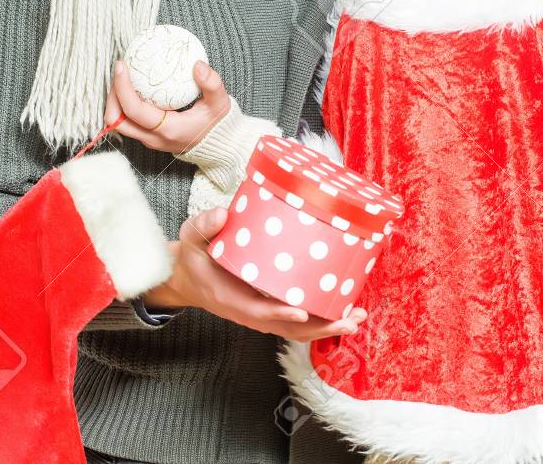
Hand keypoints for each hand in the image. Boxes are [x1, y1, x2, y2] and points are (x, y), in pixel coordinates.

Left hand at [105, 59, 230, 154]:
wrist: (218, 145)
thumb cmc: (217, 123)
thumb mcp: (220, 103)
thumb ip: (212, 84)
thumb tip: (197, 65)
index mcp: (167, 129)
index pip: (134, 110)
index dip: (122, 87)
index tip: (122, 66)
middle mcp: (153, 138)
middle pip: (116, 121)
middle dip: (112, 96)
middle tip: (120, 72)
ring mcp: (148, 140)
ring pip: (117, 124)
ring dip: (115, 101)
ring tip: (123, 78)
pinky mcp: (148, 137)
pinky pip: (126, 122)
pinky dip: (122, 105)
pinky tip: (132, 88)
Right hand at [148, 206, 368, 341]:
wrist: (188, 279)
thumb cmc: (193, 258)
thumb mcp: (190, 239)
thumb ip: (204, 226)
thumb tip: (222, 214)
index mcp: (230, 298)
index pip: (258, 311)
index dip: (280, 313)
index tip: (302, 311)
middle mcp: (249, 313)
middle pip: (287, 329)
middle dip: (318, 328)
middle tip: (348, 321)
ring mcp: (261, 314)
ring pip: (296, 329)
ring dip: (326, 327)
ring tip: (355, 318)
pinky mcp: (268, 309)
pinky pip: (295, 321)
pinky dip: (318, 320)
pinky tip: (341, 311)